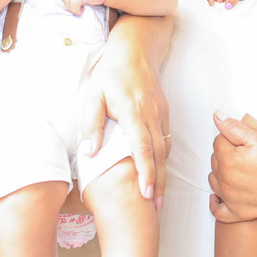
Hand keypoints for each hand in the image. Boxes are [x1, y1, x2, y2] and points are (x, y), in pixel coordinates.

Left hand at [79, 31, 169, 206]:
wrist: (135, 50)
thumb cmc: (111, 72)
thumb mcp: (92, 94)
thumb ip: (91, 123)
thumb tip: (90, 151)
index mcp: (133, 112)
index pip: (143, 149)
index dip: (146, 173)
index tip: (147, 194)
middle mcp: (151, 115)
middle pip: (158, 155)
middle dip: (159, 182)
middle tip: (157, 207)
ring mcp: (160, 113)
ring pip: (165, 148)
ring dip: (163, 173)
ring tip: (159, 196)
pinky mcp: (163, 111)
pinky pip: (166, 138)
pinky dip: (164, 157)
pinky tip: (159, 169)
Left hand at [208, 112, 256, 221]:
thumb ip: (233, 127)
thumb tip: (216, 117)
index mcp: (227, 161)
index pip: (218, 141)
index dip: (231, 138)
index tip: (244, 141)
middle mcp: (224, 181)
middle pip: (215, 159)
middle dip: (225, 154)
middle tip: (245, 154)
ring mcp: (229, 198)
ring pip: (213, 179)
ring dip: (221, 173)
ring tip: (239, 169)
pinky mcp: (236, 212)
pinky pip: (217, 210)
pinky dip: (216, 202)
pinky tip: (218, 196)